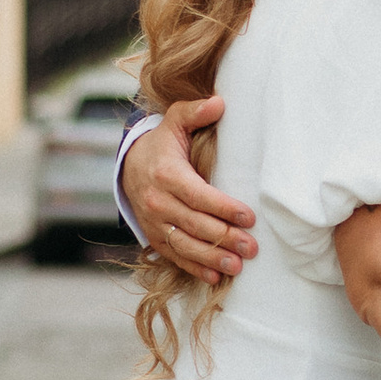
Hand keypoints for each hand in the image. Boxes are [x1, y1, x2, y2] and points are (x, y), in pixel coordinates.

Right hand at [122, 97, 254, 285]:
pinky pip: (175, 256)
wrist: (128, 166)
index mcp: (167, 174)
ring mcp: (154, 222)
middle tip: (252, 247)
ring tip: (238, 265)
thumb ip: (195, 112)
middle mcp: (158, 202)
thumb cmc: (163, 144)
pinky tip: (216, 276)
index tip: (249, 217)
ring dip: (212, 258)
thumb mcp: (175, 122)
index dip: (224, 208)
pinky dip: (195, 268)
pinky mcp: (154, 237)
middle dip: (225, 238)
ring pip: (185, 245)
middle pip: (195, 224)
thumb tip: (219, 103)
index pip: (199, 196)